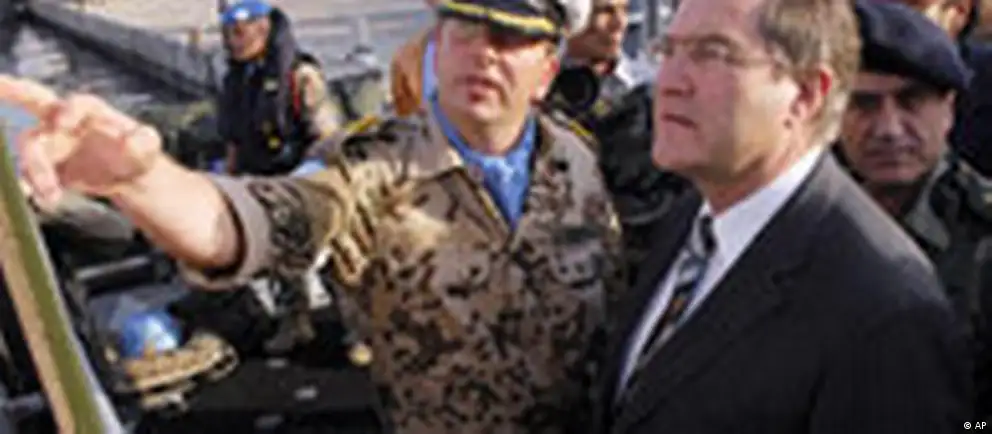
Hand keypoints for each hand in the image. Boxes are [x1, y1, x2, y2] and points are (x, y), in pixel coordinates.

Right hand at [0, 75, 162, 210]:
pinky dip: (29, 186)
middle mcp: (64, 120)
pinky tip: (38, 199)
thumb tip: (131, 141)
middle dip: (12, 89)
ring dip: (35, 170)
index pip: (75, 104)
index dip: (67, 111)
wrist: (127, 174)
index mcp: (90, 110)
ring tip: (51, 196)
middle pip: (33, 101)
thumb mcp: (149, 145)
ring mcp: (51, 141)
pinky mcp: (46, 165)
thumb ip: (144, 141)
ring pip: (31, 148)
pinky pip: (29, 173)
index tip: (62, 124)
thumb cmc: (138, 151)